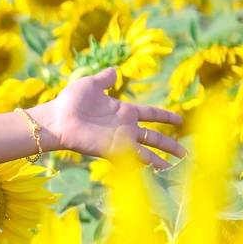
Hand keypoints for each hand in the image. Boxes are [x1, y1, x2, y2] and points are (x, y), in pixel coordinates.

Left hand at [31, 67, 185, 170]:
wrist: (57, 119)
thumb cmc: (71, 102)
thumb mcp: (90, 84)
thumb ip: (105, 79)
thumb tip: (114, 71)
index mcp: (124, 111)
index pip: (151, 114)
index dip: (165, 116)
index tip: (180, 120)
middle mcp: (125, 128)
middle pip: (154, 137)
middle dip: (170, 145)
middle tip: (185, 153)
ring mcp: (121, 141)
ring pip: (148, 152)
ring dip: (162, 160)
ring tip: (177, 167)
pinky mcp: (114, 151)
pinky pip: (135, 159)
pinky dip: (147, 164)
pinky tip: (160, 172)